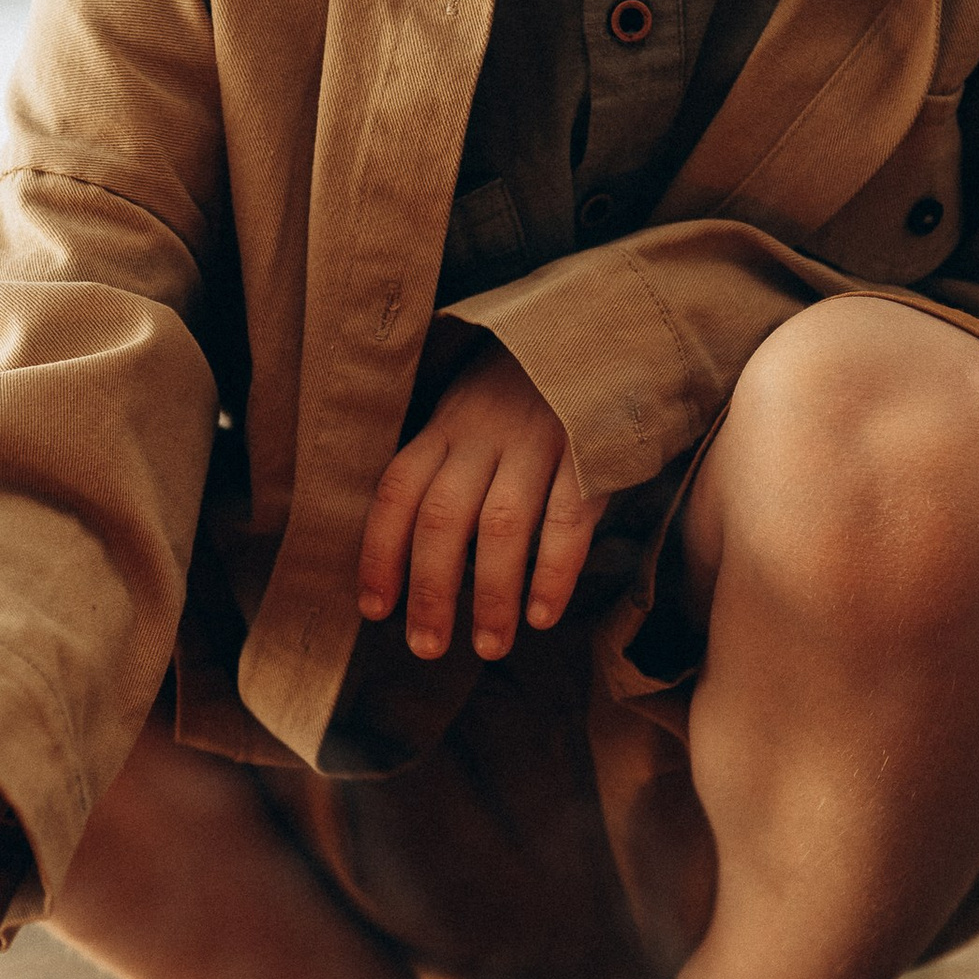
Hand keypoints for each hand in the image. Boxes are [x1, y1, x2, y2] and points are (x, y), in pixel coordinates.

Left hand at [357, 343, 601, 663]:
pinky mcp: (591, 452)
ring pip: (503, 527)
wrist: (603, 330)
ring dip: (493, 596)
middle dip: (431, 591)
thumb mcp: (468, 410)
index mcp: (446, 425)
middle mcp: (484, 434)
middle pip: (443, 519)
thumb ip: (443, 465)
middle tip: (427, 648)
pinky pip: (567, 520)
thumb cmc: (524, 390)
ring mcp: (539, 441)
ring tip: (488, 646)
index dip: (380, 553)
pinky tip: (541, 615)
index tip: (375, 609)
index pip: (397, 493)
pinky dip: (553, 572)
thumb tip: (410, 555)